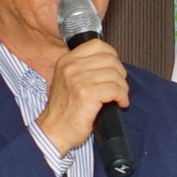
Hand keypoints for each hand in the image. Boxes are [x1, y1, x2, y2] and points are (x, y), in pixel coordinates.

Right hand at [38, 40, 129, 155]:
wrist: (54, 131)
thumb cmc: (62, 111)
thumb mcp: (66, 81)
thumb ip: (82, 69)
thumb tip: (109, 64)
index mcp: (66, 60)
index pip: (97, 45)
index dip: (112, 56)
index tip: (114, 69)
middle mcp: (72, 67)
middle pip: (110, 59)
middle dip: (120, 74)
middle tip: (119, 86)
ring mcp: (79, 80)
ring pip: (115, 75)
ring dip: (123, 88)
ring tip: (119, 97)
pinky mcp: (88, 94)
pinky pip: (115, 89)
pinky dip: (122, 97)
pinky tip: (120, 103)